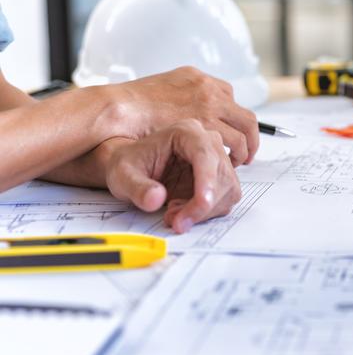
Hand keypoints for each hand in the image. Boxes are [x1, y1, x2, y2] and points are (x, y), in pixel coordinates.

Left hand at [105, 120, 241, 232]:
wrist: (132, 171)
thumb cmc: (129, 166)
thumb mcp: (123, 176)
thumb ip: (137, 188)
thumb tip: (156, 198)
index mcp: (186, 132)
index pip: (206, 154)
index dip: (207, 180)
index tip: (202, 203)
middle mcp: (207, 142)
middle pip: (222, 175)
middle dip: (203, 204)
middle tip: (178, 221)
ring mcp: (216, 160)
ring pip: (228, 189)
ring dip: (205, 211)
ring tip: (175, 214)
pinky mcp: (219, 179)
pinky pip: (225, 199)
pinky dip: (207, 213)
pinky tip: (185, 211)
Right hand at [112, 67, 258, 166]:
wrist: (118, 109)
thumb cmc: (131, 108)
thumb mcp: (158, 92)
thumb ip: (178, 99)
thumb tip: (185, 111)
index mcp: (195, 77)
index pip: (227, 94)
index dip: (231, 117)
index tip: (232, 130)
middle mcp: (206, 88)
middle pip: (243, 112)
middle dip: (251, 134)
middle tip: (247, 151)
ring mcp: (209, 103)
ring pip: (243, 128)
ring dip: (245, 146)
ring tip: (240, 161)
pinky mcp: (207, 123)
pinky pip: (233, 141)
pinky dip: (235, 154)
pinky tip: (227, 164)